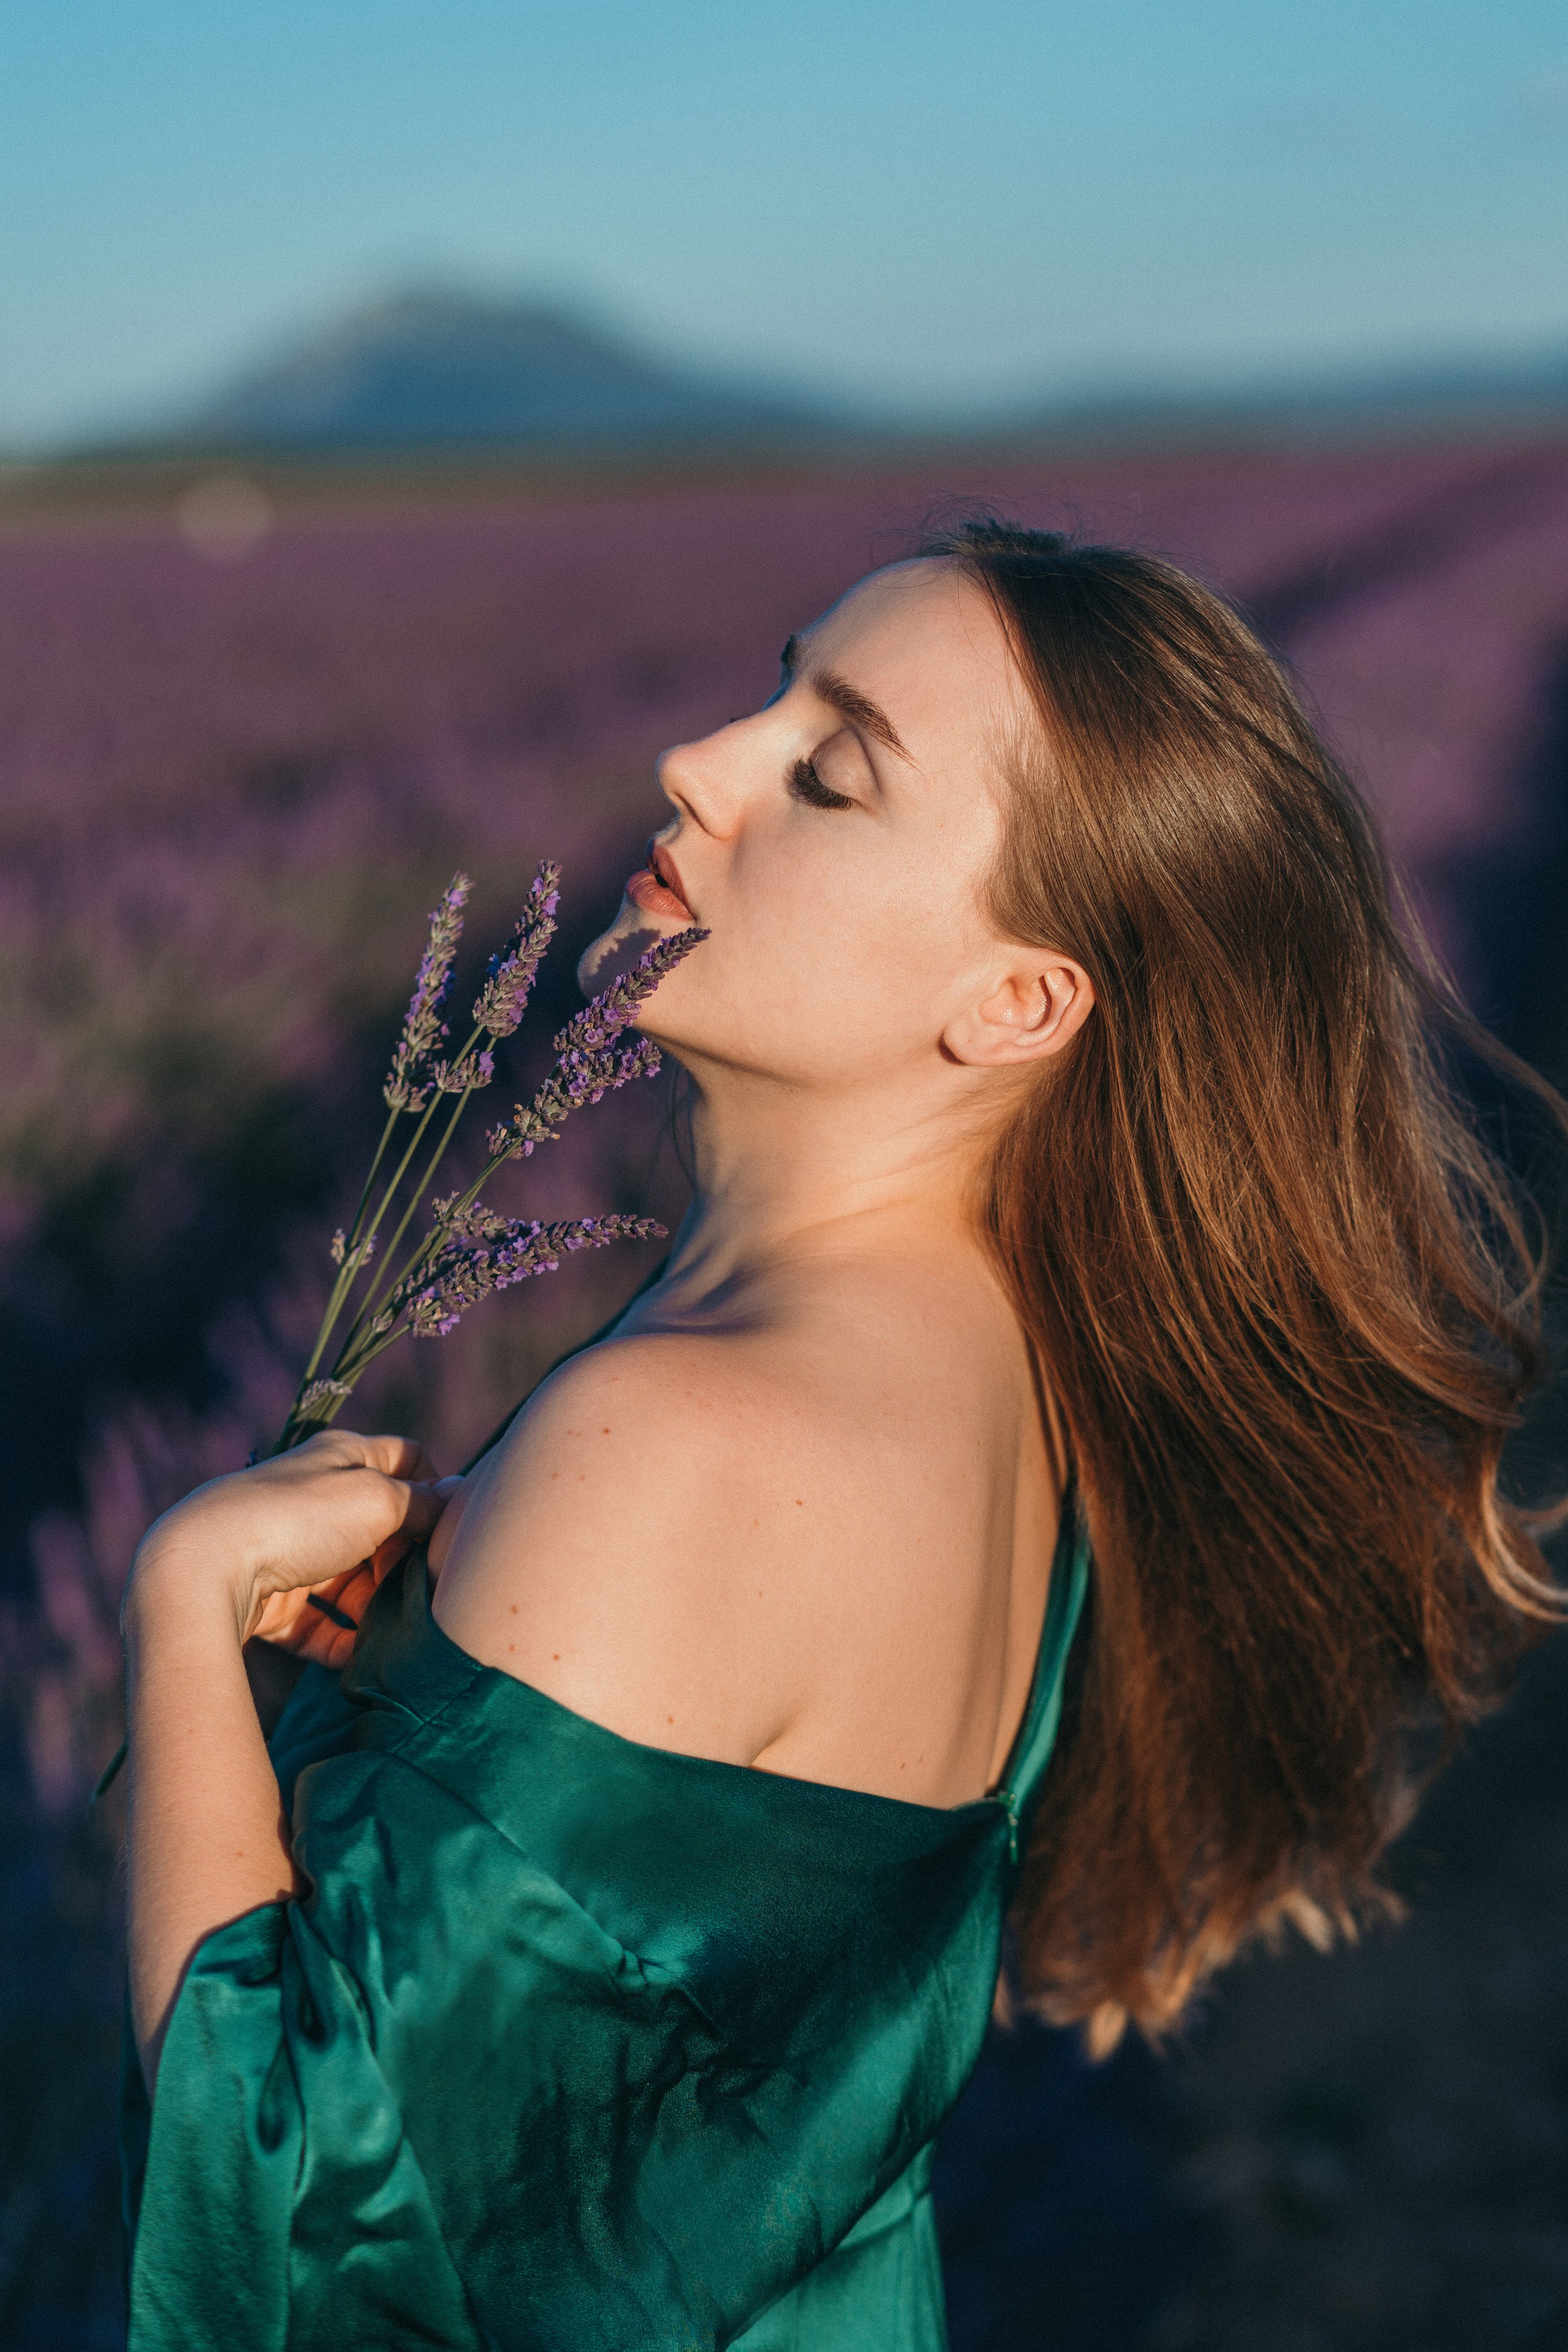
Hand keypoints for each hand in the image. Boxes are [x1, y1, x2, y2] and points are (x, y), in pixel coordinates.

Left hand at [127, 1431, 451, 1670]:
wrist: (201, 1571)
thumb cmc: (296, 1519)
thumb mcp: (376, 1499)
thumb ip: (424, 1502)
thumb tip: (457, 1496)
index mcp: (339, 1459)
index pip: (404, 1458)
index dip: (435, 1486)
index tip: (453, 1526)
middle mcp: (313, 1501)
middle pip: (380, 1529)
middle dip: (407, 1559)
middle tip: (428, 1588)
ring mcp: (289, 1552)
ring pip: (351, 1581)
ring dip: (377, 1607)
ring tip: (402, 1633)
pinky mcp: (268, 1602)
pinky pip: (317, 1624)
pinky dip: (342, 1642)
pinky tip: (362, 1659)